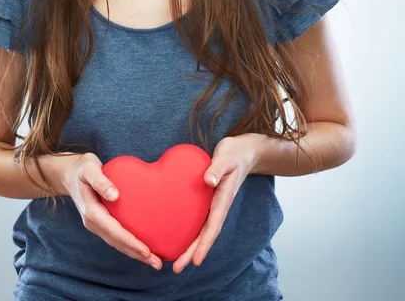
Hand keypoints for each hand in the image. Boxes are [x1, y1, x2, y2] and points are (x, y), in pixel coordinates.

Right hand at [58, 152, 162, 269]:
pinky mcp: (100, 222)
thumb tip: (114, 195)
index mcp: (91, 211)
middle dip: (137, 254)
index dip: (130, 242)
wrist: (69, 173)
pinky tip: (141, 247)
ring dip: (134, 253)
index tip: (146, 251)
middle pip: (117, 242)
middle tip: (157, 264)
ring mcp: (96, 224)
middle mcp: (92, 222)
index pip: (114, 231)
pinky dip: (129, 244)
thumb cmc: (82, 168)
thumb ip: (101, 181)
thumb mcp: (89, 168)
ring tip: (154, 261)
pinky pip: (116, 237)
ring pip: (117, 243)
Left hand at [172, 134, 259, 273]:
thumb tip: (208, 181)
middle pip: (205, 234)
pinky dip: (190, 232)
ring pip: (202, 229)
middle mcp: (218, 205)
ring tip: (176, 262)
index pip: (213, 226)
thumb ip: (217, 168)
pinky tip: (180, 238)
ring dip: (191, 246)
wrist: (243, 151)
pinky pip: (199, 219)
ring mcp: (214, 204)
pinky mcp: (208, 199)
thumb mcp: (226, 157)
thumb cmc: (233, 153)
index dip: (204, 244)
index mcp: (223, 198)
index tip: (196, 260)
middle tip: (177, 268)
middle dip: (193, 252)